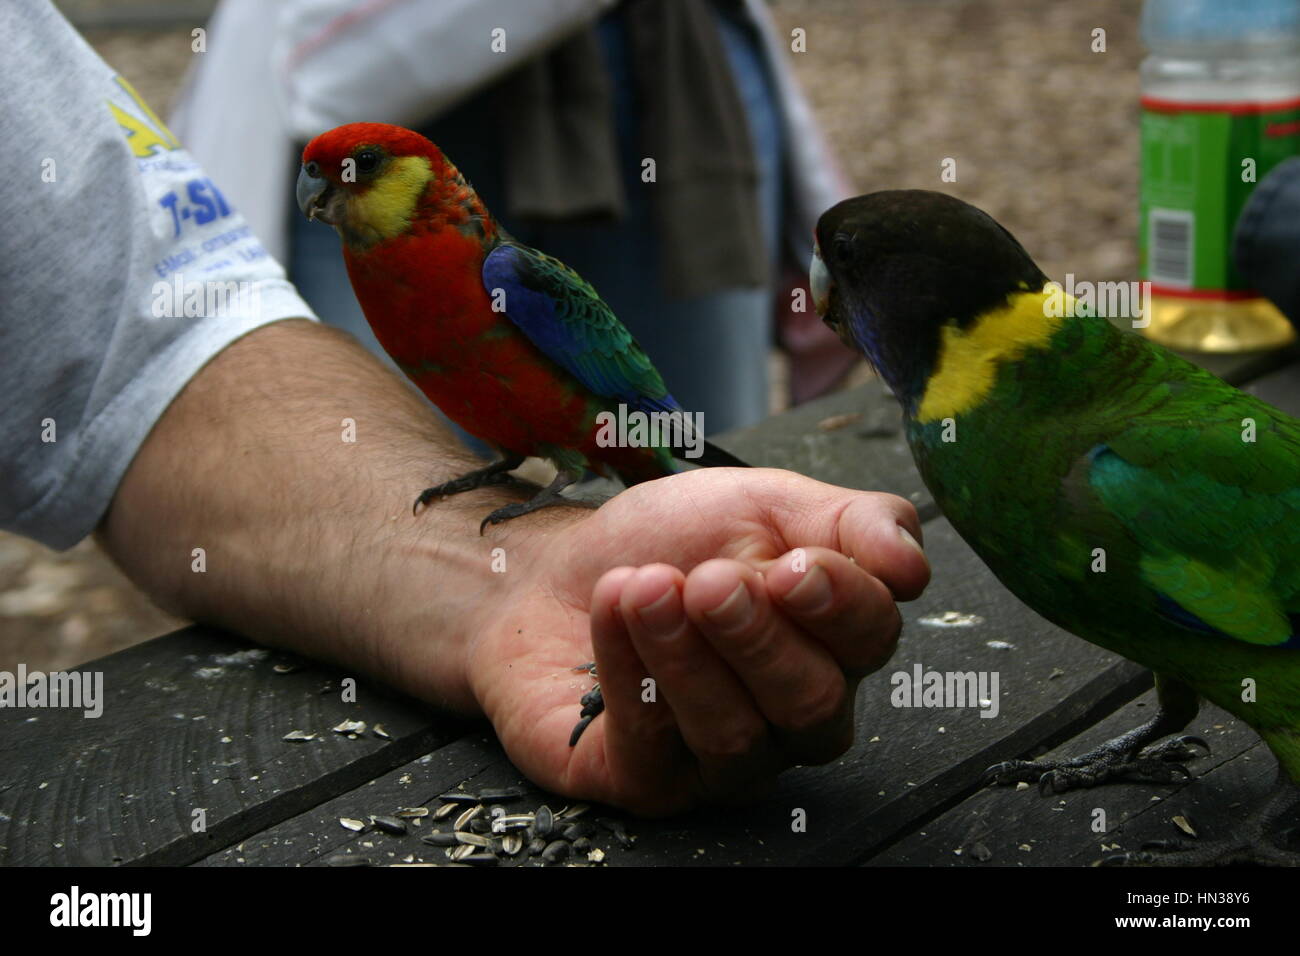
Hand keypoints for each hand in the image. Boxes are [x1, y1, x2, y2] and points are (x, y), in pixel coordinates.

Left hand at [462, 467, 928, 814]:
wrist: (560, 567)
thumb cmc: (670, 540)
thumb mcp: (764, 502)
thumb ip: (849, 522)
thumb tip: (912, 564)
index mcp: (832, 641)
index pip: (871, 639)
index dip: (840, 604)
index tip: (794, 564)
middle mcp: (789, 712)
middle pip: (811, 702)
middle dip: (757, 635)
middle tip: (710, 578)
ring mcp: (721, 757)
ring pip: (735, 736)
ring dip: (685, 652)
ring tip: (644, 586)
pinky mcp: (648, 781)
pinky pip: (654, 750)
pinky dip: (630, 671)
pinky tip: (612, 612)